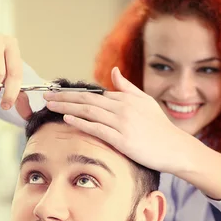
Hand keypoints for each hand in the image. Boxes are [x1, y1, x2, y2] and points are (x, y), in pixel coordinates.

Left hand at [44, 67, 187, 172]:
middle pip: (87, 100)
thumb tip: (114, 72)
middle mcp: (122, 107)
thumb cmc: (160, 128)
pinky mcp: (122, 139)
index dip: (73, 93)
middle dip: (64, 97)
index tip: (57, 93)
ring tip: (50, 105)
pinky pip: (97, 128)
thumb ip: (128, 87)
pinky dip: (81, 122)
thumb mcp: (146, 102)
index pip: (94, 94)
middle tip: (45, 96)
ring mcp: (122, 123)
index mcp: (126, 98)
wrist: (175, 148)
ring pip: (89, 111)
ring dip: (67, 107)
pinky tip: (67, 118)